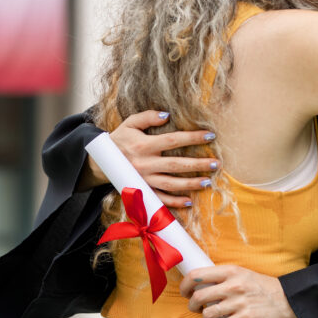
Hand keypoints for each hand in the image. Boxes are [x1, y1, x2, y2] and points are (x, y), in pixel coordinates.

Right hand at [80, 111, 217, 207]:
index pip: (173, 140)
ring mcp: (144, 180)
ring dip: (190, 184)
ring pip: (170, 184)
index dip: (192, 138)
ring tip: (208, 181)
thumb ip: (148, 117)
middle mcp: (145, 164)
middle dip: (197, 165)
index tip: (210, 135)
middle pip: (176, 165)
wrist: (100, 162)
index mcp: (144, 145)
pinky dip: (174, 202)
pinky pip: (160, 199)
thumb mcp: (130, 123)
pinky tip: (190, 201)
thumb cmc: (120, 139)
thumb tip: (167, 114)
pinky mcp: (142, 191)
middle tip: (216, 164)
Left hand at [181, 265, 297, 317]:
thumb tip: (199, 283)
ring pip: (208, 314)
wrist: (284, 298)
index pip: (197, 275)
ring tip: (211, 316)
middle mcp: (233, 285)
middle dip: (192, 304)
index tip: (185, 291)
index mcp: (230, 271)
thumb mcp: (241, 273)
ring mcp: (239, 302)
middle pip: (199, 296)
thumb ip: (222, 277)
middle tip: (195, 307)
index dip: (185, 285)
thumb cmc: (259, 285)